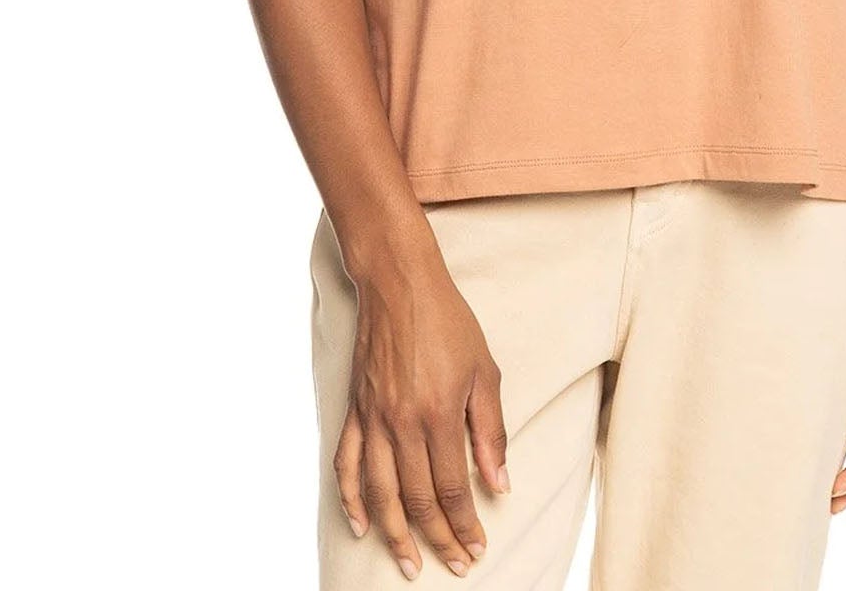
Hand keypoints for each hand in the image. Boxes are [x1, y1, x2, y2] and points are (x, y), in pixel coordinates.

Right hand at [334, 247, 509, 578]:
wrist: (399, 284)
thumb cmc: (448, 322)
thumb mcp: (484, 371)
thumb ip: (490, 431)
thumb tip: (498, 483)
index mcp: (438, 415)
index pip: (452, 488)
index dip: (465, 524)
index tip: (477, 548)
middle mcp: (401, 424)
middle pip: (417, 499)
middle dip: (437, 539)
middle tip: (453, 565)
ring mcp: (373, 419)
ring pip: (380, 493)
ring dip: (394, 535)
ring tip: (408, 564)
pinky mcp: (355, 410)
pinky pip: (348, 464)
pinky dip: (351, 498)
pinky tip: (360, 524)